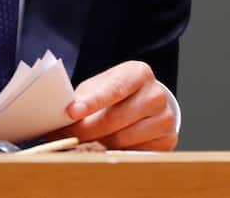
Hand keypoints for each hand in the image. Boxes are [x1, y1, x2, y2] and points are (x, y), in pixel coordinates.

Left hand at [56, 61, 177, 150]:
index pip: (114, 89)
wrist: (143, 104)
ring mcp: (165, 118)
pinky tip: (105, 149)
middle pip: (115, 119)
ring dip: (97, 145)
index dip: (91, 102)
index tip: (71, 113)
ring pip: (122, 141)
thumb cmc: (115, 95)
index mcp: (139, 74)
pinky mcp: (167, 141)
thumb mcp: (99, 87)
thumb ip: (84, 98)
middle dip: (85, 131)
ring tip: (82, 143)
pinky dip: (115, 155)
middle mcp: (156, 94)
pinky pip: (133, 156)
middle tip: (64, 137)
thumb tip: (62, 115)